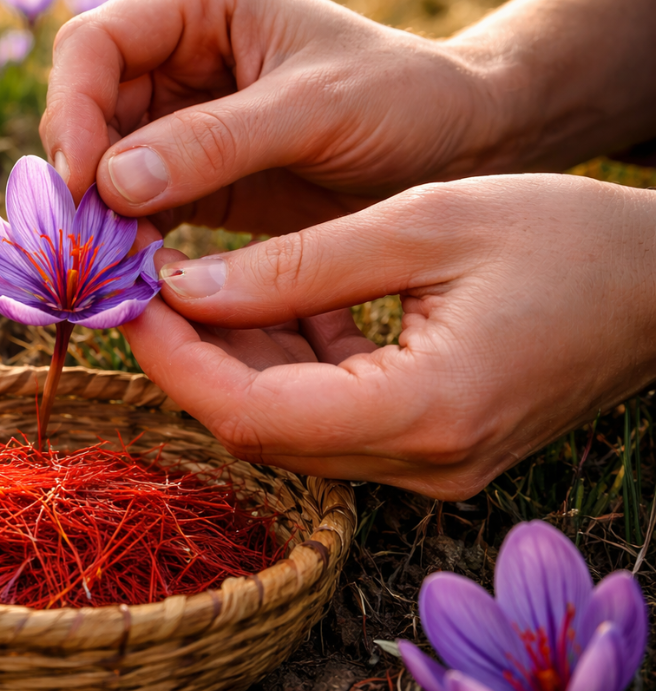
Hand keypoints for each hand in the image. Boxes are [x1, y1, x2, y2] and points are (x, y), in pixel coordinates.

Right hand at [40, 0, 503, 236]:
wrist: (458, 149)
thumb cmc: (403, 100)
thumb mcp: (316, 109)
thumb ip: (217, 141)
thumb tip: (110, 182)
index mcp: (202, 11)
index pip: (96, 44)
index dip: (73, 107)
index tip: (82, 179)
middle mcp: (178, 61)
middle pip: (87, 109)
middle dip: (80, 171)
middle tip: (86, 237)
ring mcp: (182, 126)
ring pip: (104, 166)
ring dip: (99, 214)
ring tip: (110, 264)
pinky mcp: (194, 183)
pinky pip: (138, 210)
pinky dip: (129, 240)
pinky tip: (137, 273)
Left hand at [121, 174, 655, 499]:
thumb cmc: (563, 236)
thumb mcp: (423, 224)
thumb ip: (298, 266)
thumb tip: (185, 287)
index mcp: (424, 411)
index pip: (250, 414)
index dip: (174, 359)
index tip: (129, 297)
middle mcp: (421, 463)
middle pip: (260, 426)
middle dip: (192, 353)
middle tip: (150, 279)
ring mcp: (427, 467)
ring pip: (287, 423)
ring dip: (236, 354)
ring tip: (203, 277)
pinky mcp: (429, 449)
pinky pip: (327, 415)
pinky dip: (288, 360)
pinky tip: (278, 298)